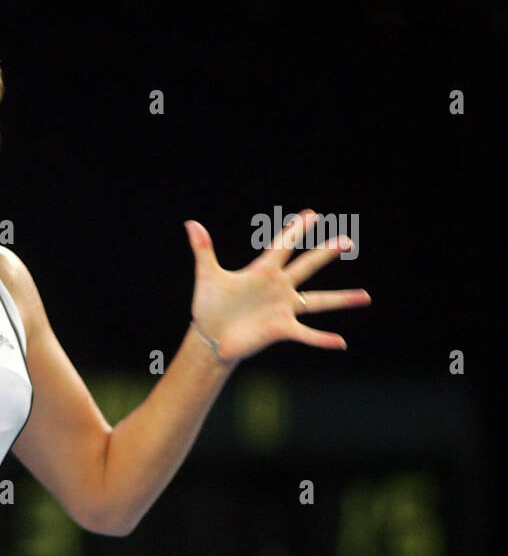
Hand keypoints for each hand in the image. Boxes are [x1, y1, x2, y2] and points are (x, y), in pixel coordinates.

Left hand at [184, 209, 370, 362]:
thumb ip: (203, 249)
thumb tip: (191, 223)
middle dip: (325, 253)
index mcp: (262, 271)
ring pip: (318, 301)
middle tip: (346, 240)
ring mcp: (283, 308)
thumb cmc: (209, 305)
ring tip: (366, 296)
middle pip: (306, 266)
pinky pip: (306, 334)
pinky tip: (341, 342)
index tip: (312, 214)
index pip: (282, 246)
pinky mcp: (281, 329)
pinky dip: (322, 339)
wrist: (210, 336)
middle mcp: (278, 287)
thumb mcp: (206, 277)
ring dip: (341, 299)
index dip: (295, 230)